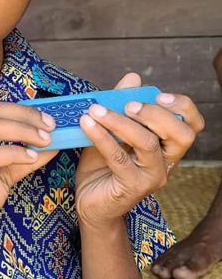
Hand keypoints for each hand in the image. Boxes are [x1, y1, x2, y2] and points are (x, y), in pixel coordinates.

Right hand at [0, 100, 58, 271]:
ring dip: (21, 130)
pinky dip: (12, 153)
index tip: (45, 118)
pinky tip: (31, 158)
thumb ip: (21, 159)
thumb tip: (50, 145)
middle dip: (22, 114)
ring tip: (45, 140)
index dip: (18, 109)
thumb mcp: (0, 178)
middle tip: (50, 126)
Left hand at [75, 73, 204, 229]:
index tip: (159, 94)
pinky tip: (87, 124)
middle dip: (156, 114)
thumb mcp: (111, 129)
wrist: (90, 200)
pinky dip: (102, 137)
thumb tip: (134, 78)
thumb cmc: (103, 163)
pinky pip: (119, 157)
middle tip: (127, 104)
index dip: (182, 106)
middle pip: (181, 134)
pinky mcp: (133, 187)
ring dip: (120, 122)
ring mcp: (153, 176)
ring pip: (148, 144)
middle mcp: (167, 161)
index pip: (192, 125)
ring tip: (96, 109)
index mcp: (167, 145)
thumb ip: (121, 104)